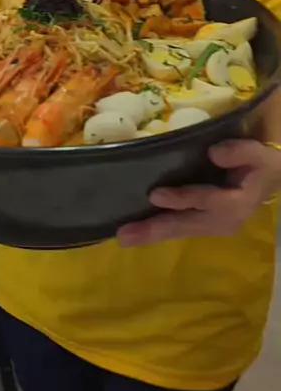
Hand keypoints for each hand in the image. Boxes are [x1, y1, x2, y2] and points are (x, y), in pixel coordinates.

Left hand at [117, 140, 280, 247]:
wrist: (268, 183)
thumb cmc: (259, 166)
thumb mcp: (257, 153)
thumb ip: (239, 151)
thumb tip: (214, 153)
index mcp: (237, 203)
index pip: (206, 201)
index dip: (182, 198)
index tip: (155, 195)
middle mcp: (223, 221)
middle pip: (185, 225)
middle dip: (154, 230)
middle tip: (124, 236)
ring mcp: (213, 227)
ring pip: (179, 231)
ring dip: (151, 235)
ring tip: (124, 238)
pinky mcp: (204, 227)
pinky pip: (179, 229)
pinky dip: (157, 232)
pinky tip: (137, 233)